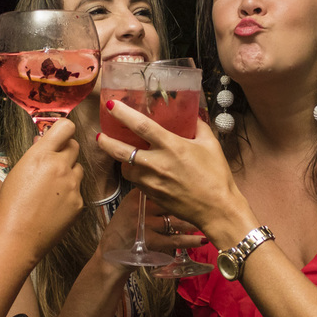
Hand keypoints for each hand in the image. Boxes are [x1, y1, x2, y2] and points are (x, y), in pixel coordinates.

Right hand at [0, 118, 83, 257]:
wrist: (16, 238)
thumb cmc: (10, 206)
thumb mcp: (17, 172)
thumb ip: (35, 154)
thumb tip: (44, 141)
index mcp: (41, 155)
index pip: (66, 127)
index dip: (63, 130)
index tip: (59, 136)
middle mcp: (60, 166)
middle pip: (75, 146)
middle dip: (66, 151)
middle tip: (53, 163)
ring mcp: (72, 186)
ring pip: (78, 169)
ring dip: (68, 173)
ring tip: (50, 189)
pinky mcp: (79, 203)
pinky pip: (78, 191)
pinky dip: (69, 195)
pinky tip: (53, 206)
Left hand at [97, 101, 247, 243]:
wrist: (217, 209)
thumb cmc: (217, 175)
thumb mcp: (211, 144)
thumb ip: (198, 127)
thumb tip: (192, 116)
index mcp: (171, 146)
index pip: (141, 126)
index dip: (123, 114)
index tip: (111, 106)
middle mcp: (156, 164)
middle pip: (121, 151)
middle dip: (106, 142)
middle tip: (99, 135)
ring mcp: (151, 182)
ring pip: (125, 168)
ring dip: (121, 160)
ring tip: (123, 154)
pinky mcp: (151, 195)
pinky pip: (136, 182)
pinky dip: (135, 174)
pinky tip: (140, 170)